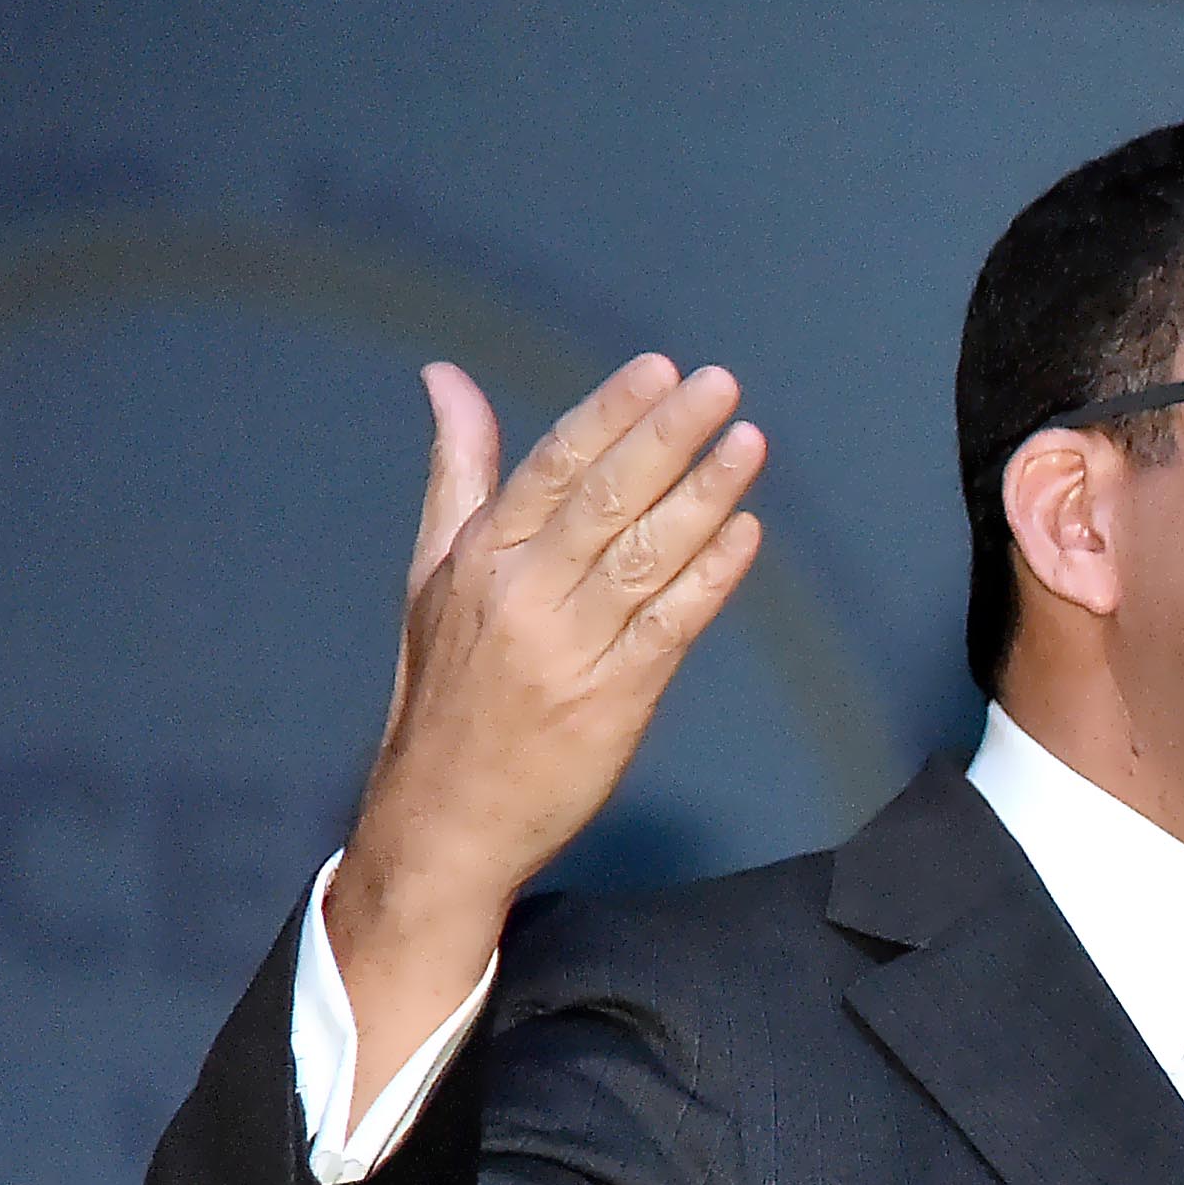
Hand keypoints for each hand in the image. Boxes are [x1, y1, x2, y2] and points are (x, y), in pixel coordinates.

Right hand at [323, 357, 765, 1101]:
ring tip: (750, 443)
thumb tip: (447, 377)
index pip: (552, 467)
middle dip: (667, 437)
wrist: (443, 814)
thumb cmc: (445, 687)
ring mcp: (569, 648)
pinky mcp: (613, 700)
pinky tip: (746, 534)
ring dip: (705, 495)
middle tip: (720, 385)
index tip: (658, 370)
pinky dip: (710, 578)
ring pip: (644, 557)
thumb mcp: (433, 569)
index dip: (609, 414)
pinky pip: (670, 626)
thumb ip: (458, 471)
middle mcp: (522, 594)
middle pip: (605, 500)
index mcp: (478, 557)